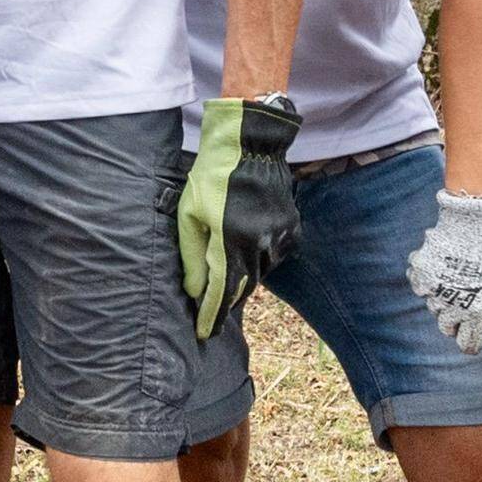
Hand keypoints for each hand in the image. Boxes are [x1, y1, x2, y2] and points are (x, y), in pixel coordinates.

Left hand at [176, 95, 300, 339]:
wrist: (251, 147)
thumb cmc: (212, 177)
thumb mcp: (190, 214)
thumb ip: (192, 255)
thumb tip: (194, 291)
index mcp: (231, 243)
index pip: (221, 293)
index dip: (212, 316)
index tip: (204, 334)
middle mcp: (260, 246)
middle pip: (243, 288)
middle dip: (227, 303)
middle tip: (212, 315)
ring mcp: (279, 238)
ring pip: (260, 274)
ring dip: (243, 281)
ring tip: (228, 284)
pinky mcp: (291, 229)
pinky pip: (273, 256)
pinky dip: (259, 260)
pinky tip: (248, 252)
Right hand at [403, 188, 481, 352]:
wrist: (473, 218)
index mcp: (476, 310)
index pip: (467, 345)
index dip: (472, 342)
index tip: (474, 336)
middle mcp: (451, 305)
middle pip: (447, 329)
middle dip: (457, 321)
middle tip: (467, 301)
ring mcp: (433, 289)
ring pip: (433, 308)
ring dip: (443, 301)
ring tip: (457, 280)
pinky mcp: (420, 272)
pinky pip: (420, 288)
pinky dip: (428, 282)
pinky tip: (442, 269)